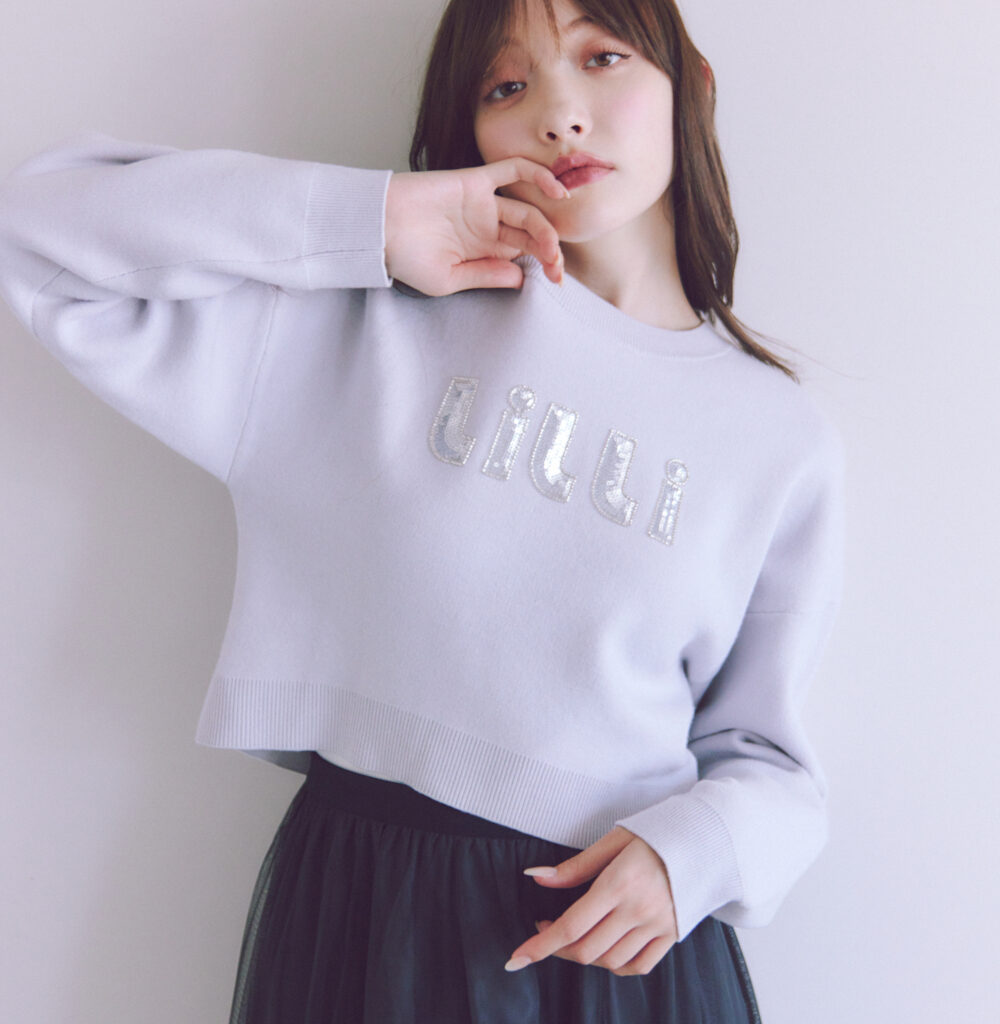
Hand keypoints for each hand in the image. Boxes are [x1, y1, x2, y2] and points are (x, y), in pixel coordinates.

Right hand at [384, 158, 568, 295]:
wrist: (377, 230)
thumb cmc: (404, 259)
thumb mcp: (448, 280)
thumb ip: (485, 276)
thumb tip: (521, 278)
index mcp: (481, 252)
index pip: (523, 255)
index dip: (543, 265)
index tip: (556, 280)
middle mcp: (486, 227)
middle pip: (530, 235)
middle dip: (549, 251)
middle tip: (557, 268)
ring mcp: (482, 204)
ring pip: (527, 209)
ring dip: (546, 227)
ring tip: (552, 247)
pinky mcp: (475, 180)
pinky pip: (513, 170)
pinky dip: (537, 175)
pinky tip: (556, 190)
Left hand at [504, 826, 678, 976]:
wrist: (706, 839)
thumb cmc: (655, 833)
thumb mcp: (613, 840)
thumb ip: (574, 866)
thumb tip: (536, 876)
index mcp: (619, 883)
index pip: (571, 925)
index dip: (540, 945)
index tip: (517, 957)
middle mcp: (639, 910)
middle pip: (586, 949)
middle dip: (556, 948)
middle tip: (545, 930)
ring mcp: (657, 926)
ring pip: (609, 961)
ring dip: (583, 955)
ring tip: (574, 935)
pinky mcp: (672, 935)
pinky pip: (637, 966)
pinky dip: (615, 965)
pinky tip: (604, 949)